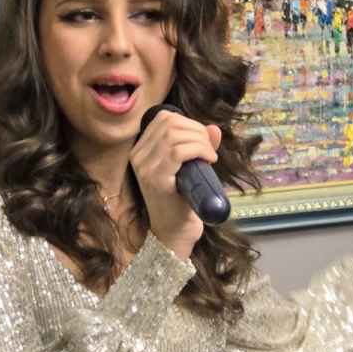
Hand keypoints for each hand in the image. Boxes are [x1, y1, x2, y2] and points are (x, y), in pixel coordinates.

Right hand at [130, 110, 221, 259]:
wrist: (174, 233)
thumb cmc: (182, 201)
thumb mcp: (190, 167)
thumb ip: (199, 146)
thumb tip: (214, 128)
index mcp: (141, 150)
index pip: (163, 118)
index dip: (188, 122)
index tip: (202, 139)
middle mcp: (138, 156)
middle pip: (170, 123)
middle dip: (197, 130)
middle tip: (209, 149)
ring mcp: (145, 168)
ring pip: (174, 135)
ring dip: (200, 141)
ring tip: (209, 157)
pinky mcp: (156, 179)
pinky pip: (177, 151)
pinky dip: (199, 150)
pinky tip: (208, 161)